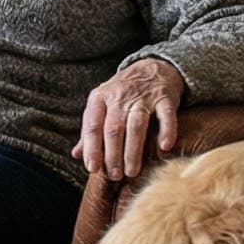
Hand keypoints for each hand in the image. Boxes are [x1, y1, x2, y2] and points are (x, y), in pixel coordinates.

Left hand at [77, 58, 185, 182]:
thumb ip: (91, 130)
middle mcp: (119, 96)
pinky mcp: (165, 98)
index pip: (92, 126)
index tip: (92, 169)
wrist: (152, 68)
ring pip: (136, 126)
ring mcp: (143, 97)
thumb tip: (77, 154)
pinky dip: (166, 131)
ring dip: (133, 151)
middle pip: (113, 129)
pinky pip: (166, 116)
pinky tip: (164, 147)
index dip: (91, 149)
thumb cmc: (122, 93)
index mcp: (99, 98)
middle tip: (114, 175)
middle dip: (112, 155)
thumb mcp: (102, 105)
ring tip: (131, 171)